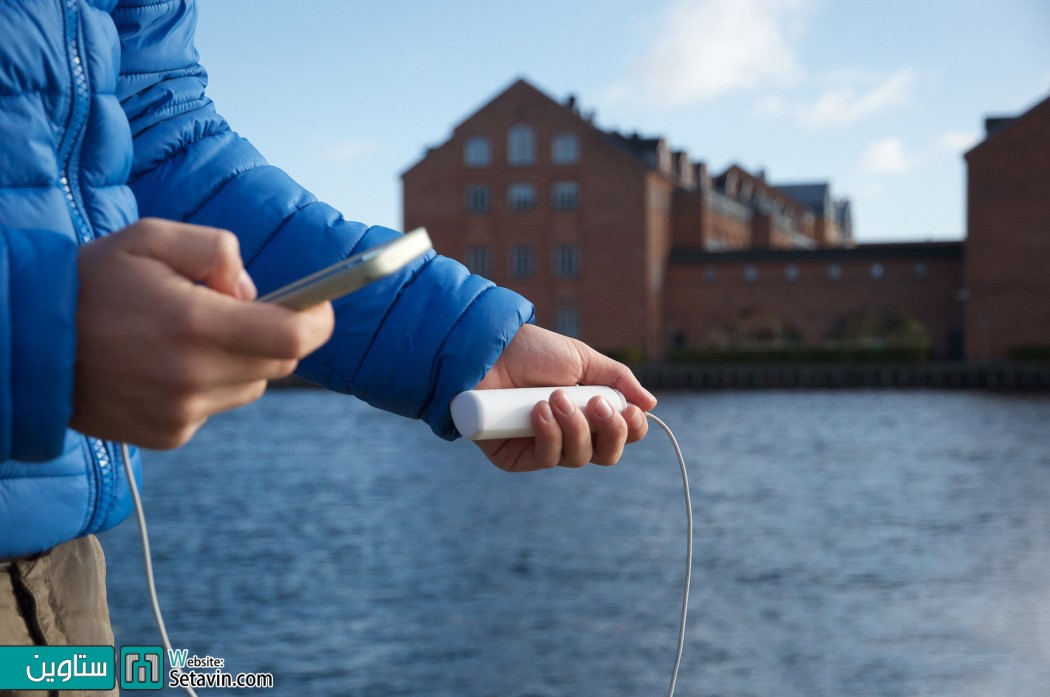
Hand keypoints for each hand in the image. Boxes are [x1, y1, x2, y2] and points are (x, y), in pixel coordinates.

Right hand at [70, 218, 333, 448]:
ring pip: (252, 386)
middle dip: (275, 334)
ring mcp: (182, 412)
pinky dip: (208, 385)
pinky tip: (165, 366)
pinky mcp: (170, 435)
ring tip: (187, 337)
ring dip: (240, 360)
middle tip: (238, 310)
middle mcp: (192, 377)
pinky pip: (217, 406)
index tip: (320, 305)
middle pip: (280, 363)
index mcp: (194, 325)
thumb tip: (253, 291)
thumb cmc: (92, 282)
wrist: (27, 346)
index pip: (292, 337)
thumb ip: (216, 248)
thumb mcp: (150, 237)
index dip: (318, 320)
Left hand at [473, 324, 656, 471]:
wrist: (490, 350)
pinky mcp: (516, 457)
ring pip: (578, 457)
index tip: (629, 410)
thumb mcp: (583, 359)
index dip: (630, 429)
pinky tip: (539, 412)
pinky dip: (549, 436)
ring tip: (556, 397)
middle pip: (606, 454)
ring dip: (574, 427)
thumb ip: (618, 380)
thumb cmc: (533, 351)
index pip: (621, 434)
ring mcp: (542, 447)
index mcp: (587, 412)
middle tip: (597, 404)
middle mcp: (568, 433)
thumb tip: (650, 404)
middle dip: (609, 431)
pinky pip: (546, 459)